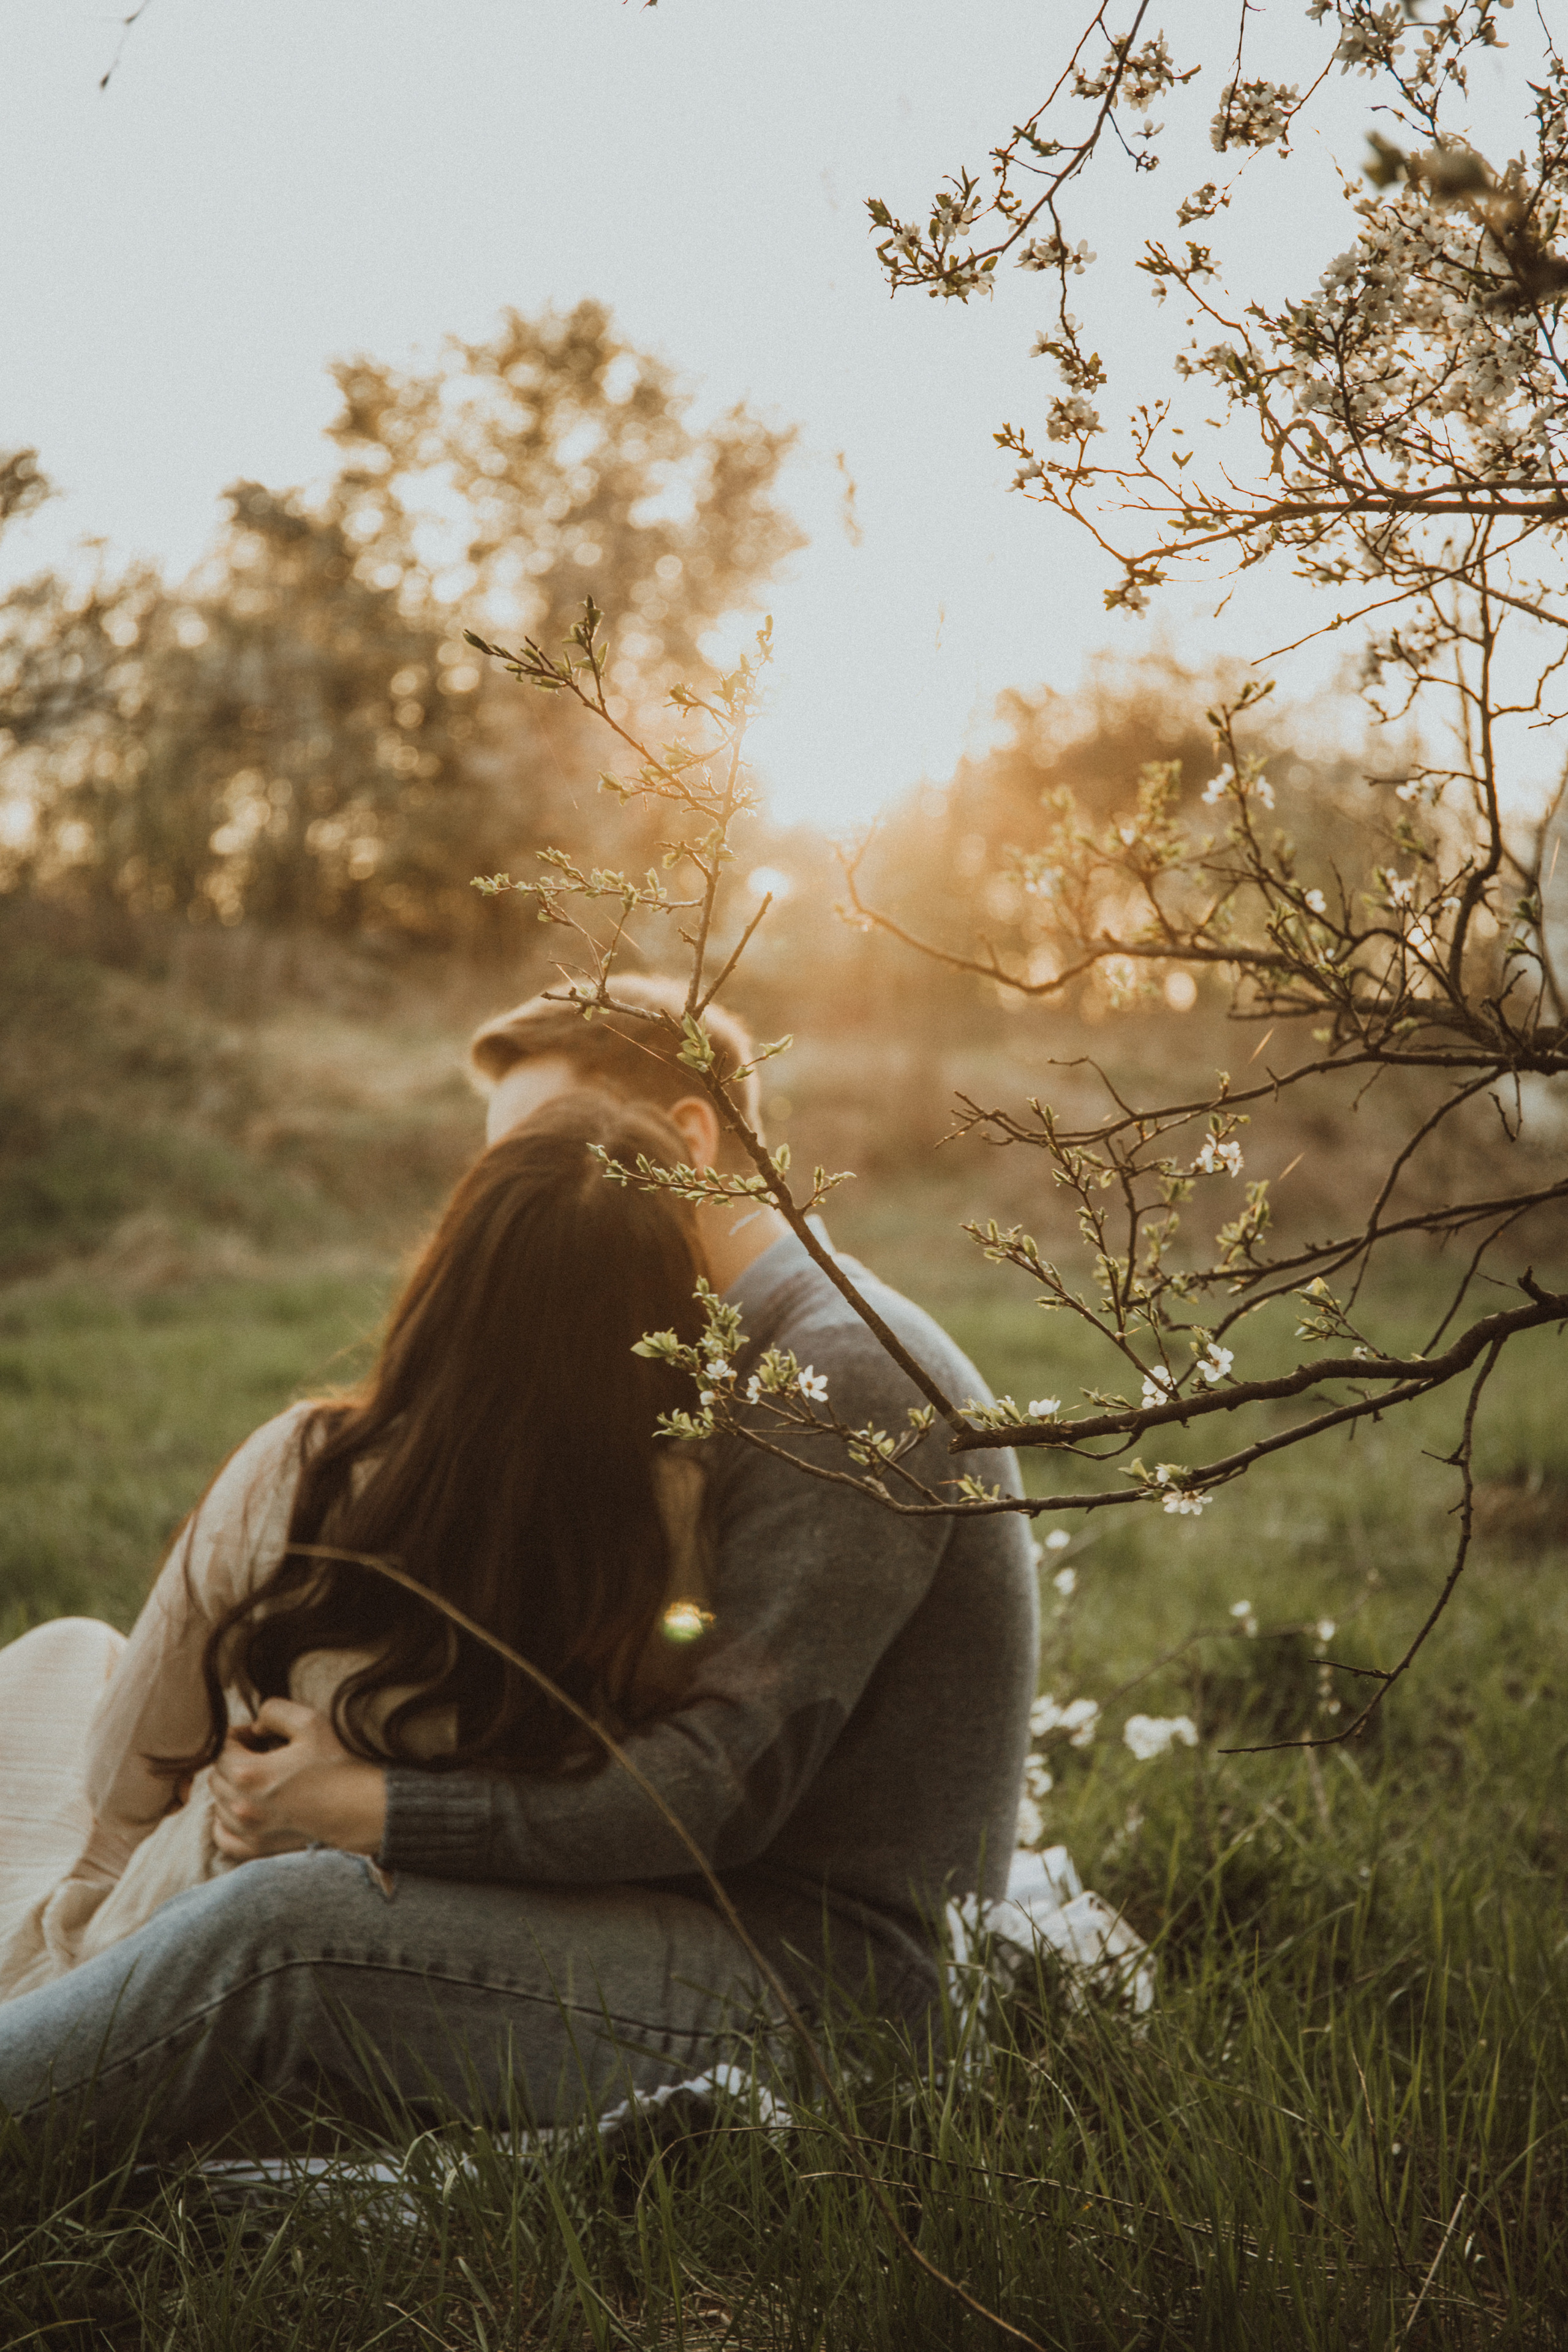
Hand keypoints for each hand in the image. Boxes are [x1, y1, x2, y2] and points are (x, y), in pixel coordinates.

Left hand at [210, 1698, 387, 1863]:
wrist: (362, 1807)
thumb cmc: (337, 1764)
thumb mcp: (309, 1721)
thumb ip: (272, 1711)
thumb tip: (254, 1727)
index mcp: (250, 1774)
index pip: (221, 1749)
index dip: (236, 1736)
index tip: (257, 1735)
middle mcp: (242, 1806)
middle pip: (216, 1776)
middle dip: (232, 1761)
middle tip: (259, 1754)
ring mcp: (249, 1831)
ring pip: (218, 1804)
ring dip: (231, 1789)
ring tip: (258, 1780)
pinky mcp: (258, 1849)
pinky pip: (223, 1836)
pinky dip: (226, 1821)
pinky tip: (245, 1809)